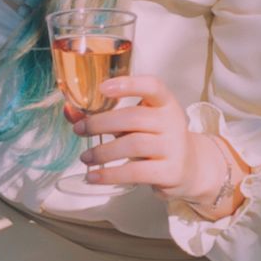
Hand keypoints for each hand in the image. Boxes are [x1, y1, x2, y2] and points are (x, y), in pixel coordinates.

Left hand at [65, 75, 214, 203]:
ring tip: (85, 157)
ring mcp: (174, 147)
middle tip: (80, 130)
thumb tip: (70, 113)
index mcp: (165, 103)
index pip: (152, 86)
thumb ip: (108, 116)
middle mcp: (173, 122)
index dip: (128, 84)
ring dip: (103, 151)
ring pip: (133, 145)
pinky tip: (94, 176)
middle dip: (100, 123)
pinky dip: (110, 175)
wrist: (191, 167)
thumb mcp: (139, 123)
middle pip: (133, 117)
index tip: (102, 88)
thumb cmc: (156, 139)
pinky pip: (136, 172)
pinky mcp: (170, 172)